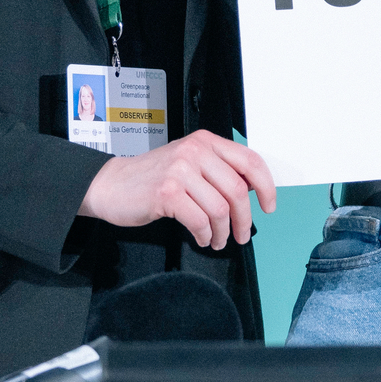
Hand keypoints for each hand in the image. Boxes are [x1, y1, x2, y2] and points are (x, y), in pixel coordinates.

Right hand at [77, 130, 276, 250]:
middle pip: (237, 190)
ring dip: (223, 232)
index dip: (266, 186)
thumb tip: (250, 192)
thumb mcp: (188, 163)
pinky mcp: (167, 193)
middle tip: (242, 235)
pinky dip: (204, 235)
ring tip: (216, 239)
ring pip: (220, 209)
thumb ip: (217, 171)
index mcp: (205, 142)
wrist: (111, 185)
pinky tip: (201, 237)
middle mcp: (195, 151)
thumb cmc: (151, 177)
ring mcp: (180, 171)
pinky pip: (200, 221)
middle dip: (244, 220)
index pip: (250, 161)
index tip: (269, 205)